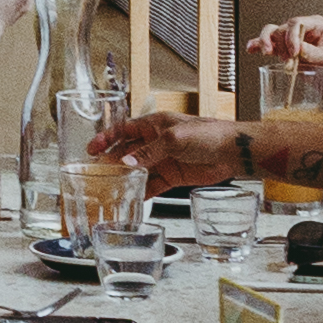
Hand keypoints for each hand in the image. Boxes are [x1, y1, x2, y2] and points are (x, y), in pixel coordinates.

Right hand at [98, 106, 243, 185]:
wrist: (232, 151)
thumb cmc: (208, 134)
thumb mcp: (174, 139)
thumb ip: (149, 152)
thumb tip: (127, 163)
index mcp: (154, 124)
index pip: (123, 130)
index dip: (106, 139)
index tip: (91, 149)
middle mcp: (156, 141)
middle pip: (127, 152)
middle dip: (112, 162)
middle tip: (97, 175)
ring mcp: (164, 159)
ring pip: (138, 170)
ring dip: (126, 179)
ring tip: (110, 189)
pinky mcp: (173, 175)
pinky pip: (153, 184)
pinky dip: (143, 191)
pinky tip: (133, 198)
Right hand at [245, 10, 322, 130]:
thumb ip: (316, 54)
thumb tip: (299, 49)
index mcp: (316, 25)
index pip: (297, 23)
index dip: (292, 36)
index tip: (294, 52)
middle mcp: (303, 31)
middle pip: (281, 28)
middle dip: (276, 40)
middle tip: (277, 53)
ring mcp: (293, 42)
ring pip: (272, 35)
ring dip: (266, 43)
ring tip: (264, 52)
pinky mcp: (287, 53)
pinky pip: (270, 46)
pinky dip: (258, 46)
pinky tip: (251, 49)